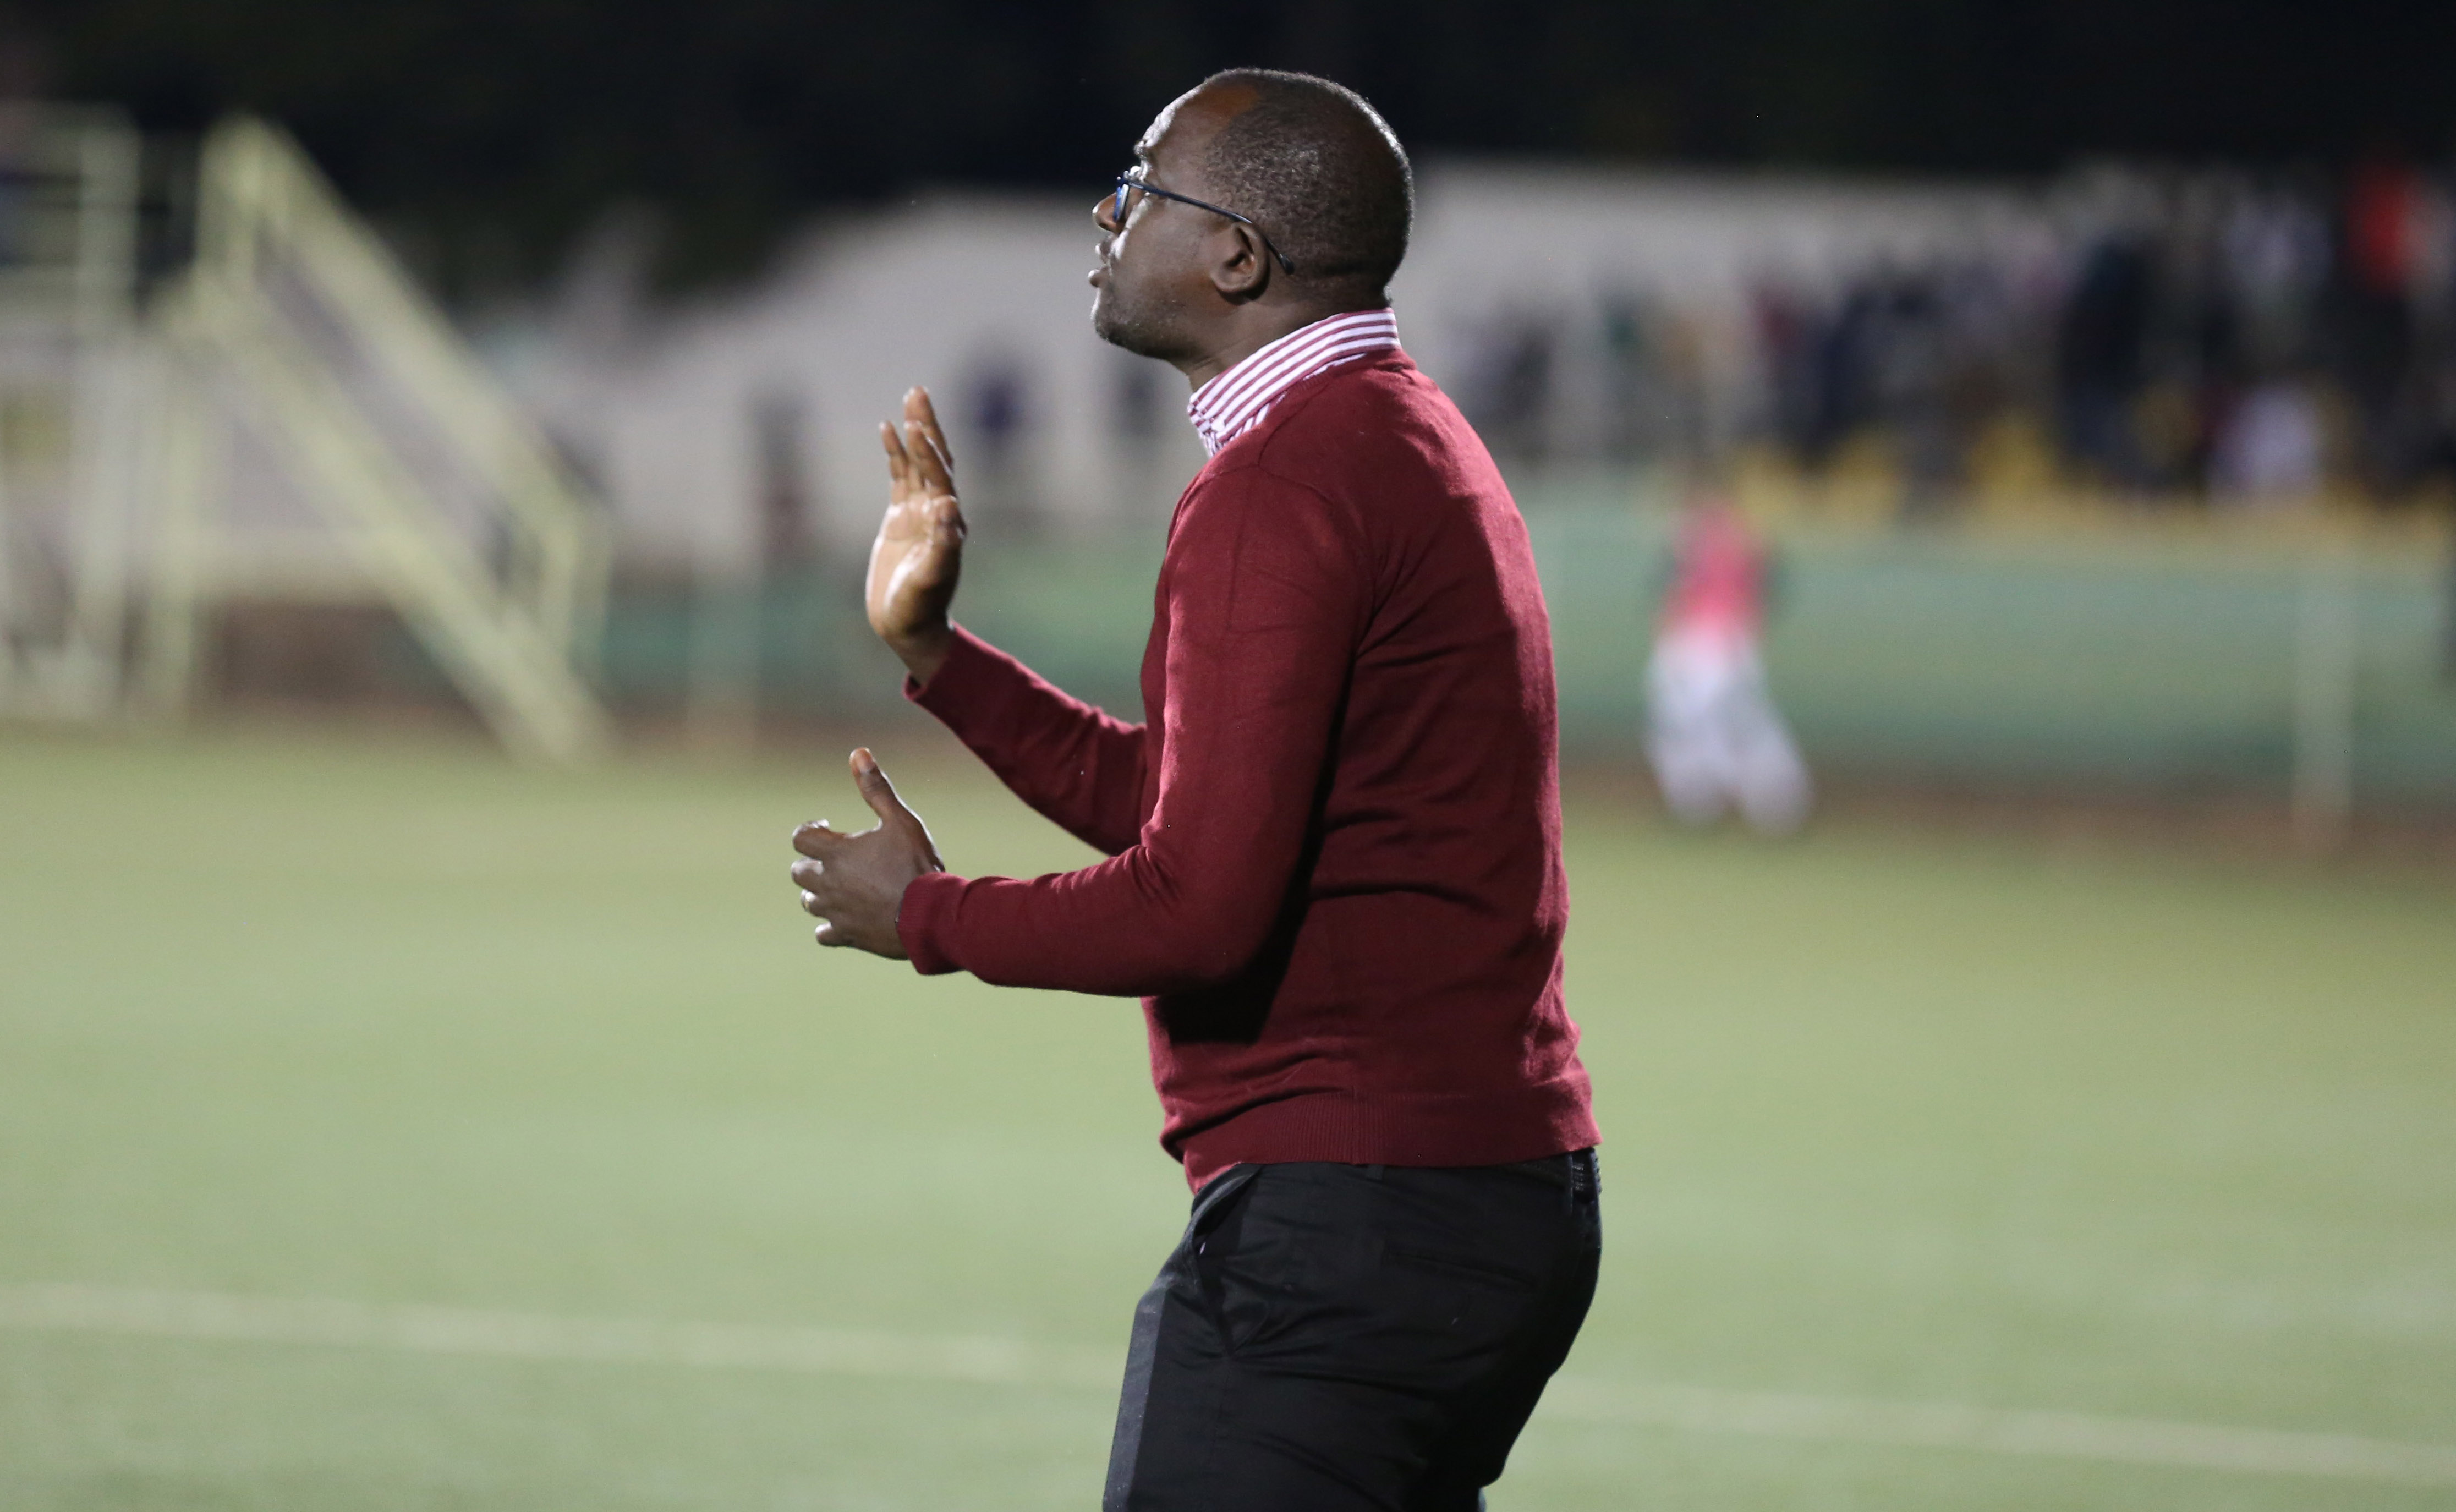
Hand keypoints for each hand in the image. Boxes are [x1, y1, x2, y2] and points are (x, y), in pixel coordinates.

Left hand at [790, 748, 944, 956]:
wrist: (931, 914)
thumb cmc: (915, 864)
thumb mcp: (900, 819)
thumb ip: (876, 789)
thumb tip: (858, 753)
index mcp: (835, 853)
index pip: (800, 838)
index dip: (811, 829)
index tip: (829, 828)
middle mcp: (828, 883)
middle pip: (799, 872)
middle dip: (813, 862)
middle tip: (838, 859)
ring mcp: (835, 912)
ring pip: (809, 902)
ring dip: (819, 892)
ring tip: (844, 886)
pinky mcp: (847, 935)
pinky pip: (824, 933)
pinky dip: (830, 926)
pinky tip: (847, 917)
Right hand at [868, 387, 966, 685]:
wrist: (908, 624)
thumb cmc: (920, 607)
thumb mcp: (930, 580)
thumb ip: (943, 545)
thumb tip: (952, 507)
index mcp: (949, 523)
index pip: (940, 477)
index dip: (929, 453)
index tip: (915, 426)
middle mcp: (939, 511)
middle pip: (935, 459)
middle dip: (927, 426)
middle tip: (918, 392)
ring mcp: (920, 511)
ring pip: (918, 462)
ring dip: (914, 431)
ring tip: (910, 397)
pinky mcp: (902, 516)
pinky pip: (900, 476)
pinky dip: (895, 453)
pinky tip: (887, 428)